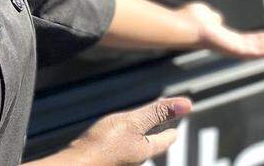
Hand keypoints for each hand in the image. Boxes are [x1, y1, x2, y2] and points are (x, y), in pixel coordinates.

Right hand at [59, 96, 191, 165]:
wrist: (75, 165)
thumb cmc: (102, 145)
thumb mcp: (133, 122)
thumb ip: (158, 113)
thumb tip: (188, 104)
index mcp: (145, 151)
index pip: (165, 140)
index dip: (171, 132)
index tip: (176, 129)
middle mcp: (133, 160)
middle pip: (150, 146)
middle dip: (156, 136)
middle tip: (162, 127)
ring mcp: (119, 162)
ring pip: (134, 148)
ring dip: (138, 139)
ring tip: (139, 131)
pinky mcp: (105, 161)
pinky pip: (118, 150)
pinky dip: (122, 141)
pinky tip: (112, 139)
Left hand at [175, 1, 263, 58]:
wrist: (184, 26)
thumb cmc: (189, 20)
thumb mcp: (205, 14)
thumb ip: (212, 17)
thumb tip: (215, 17)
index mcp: (224, 37)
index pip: (245, 39)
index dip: (258, 38)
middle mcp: (229, 45)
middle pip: (254, 46)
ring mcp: (232, 48)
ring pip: (257, 50)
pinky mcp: (234, 49)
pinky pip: (254, 51)